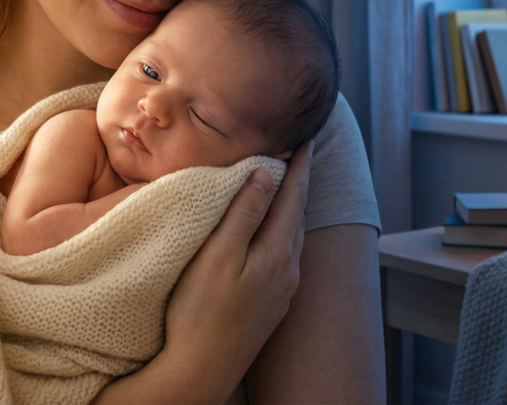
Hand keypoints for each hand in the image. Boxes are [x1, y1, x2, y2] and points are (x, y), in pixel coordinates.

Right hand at [155, 142, 313, 402]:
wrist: (201, 370)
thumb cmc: (200, 310)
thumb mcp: (218, 254)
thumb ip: (244, 212)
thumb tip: (267, 173)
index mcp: (277, 252)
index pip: (294, 196)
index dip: (299, 165)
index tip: (307, 137)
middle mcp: (288, 270)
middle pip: (297, 215)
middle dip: (298, 183)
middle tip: (298, 153)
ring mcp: (282, 291)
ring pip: (291, 237)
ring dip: (290, 209)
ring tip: (284, 187)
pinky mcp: (271, 307)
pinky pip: (282, 257)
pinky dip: (279, 234)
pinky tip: (269, 236)